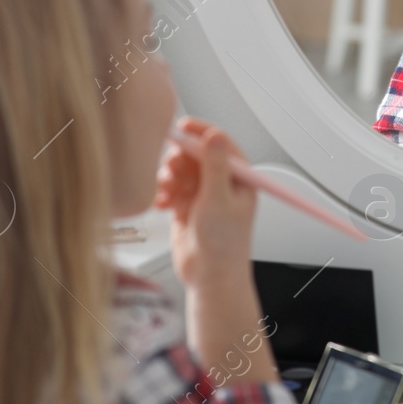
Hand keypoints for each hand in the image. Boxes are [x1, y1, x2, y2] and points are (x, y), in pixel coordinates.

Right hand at [153, 117, 255, 287]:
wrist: (209, 277)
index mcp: (239, 178)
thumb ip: (215, 166)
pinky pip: (170, 189)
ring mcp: (202, 195)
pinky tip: (163, 204)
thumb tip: (214, 135)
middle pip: (195, 154)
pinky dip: (164, 193)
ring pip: (180, 171)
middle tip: (171, 169)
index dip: (201, 132)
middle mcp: (221, 183)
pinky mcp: (185, 207)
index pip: (220, 143)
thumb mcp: (218, 199)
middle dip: (180, 159)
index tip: (182, 126)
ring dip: (169, 177)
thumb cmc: (224, 245)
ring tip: (168, 191)